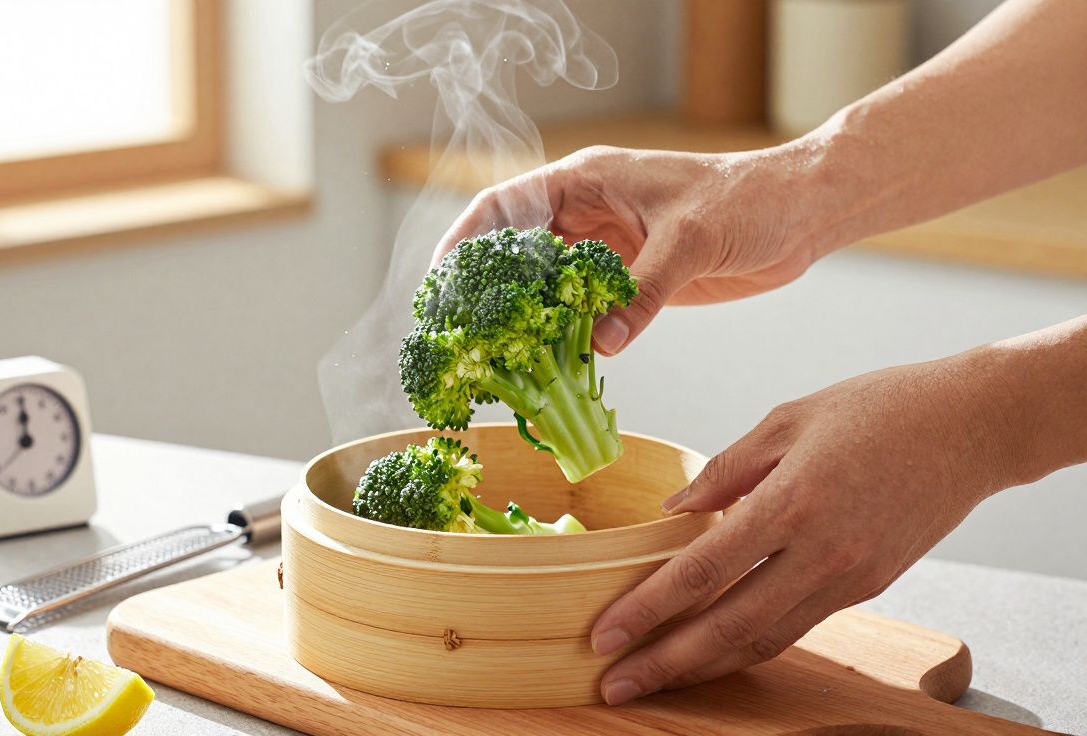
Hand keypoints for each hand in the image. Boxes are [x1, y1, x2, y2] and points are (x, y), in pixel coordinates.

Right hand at [432, 144, 823, 355]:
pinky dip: (564, 336)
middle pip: (515, 252)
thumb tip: (600, 343)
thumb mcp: (692, 239)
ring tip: (499, 359)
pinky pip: (581, 309)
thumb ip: (644, 291)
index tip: (441, 281)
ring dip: (525, 320)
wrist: (801, 214)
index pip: (506, 206)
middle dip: (487, 291)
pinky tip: (552, 365)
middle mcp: (587, 214)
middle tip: (463, 335)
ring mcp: (605, 249)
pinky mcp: (627, 280)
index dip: (466, 241)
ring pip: (545, 286)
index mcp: (587, 181)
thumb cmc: (749, 200)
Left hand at [588, 345, 1057, 705]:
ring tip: (654, 681)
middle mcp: (821, 552)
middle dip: (665, 663)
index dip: (648, 609)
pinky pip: (796, 625)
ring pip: (764, 639)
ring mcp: (850, 577)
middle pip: (729, 625)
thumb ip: (726, 470)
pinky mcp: (869, 586)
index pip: (703, 570)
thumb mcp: (787, 420)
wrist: (973, 428)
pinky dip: (750, 644)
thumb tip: (674, 509)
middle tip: (614, 684)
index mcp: (793, 501)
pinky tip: (713, 651)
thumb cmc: (879, 409)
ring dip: (704, 667)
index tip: (604, 634)